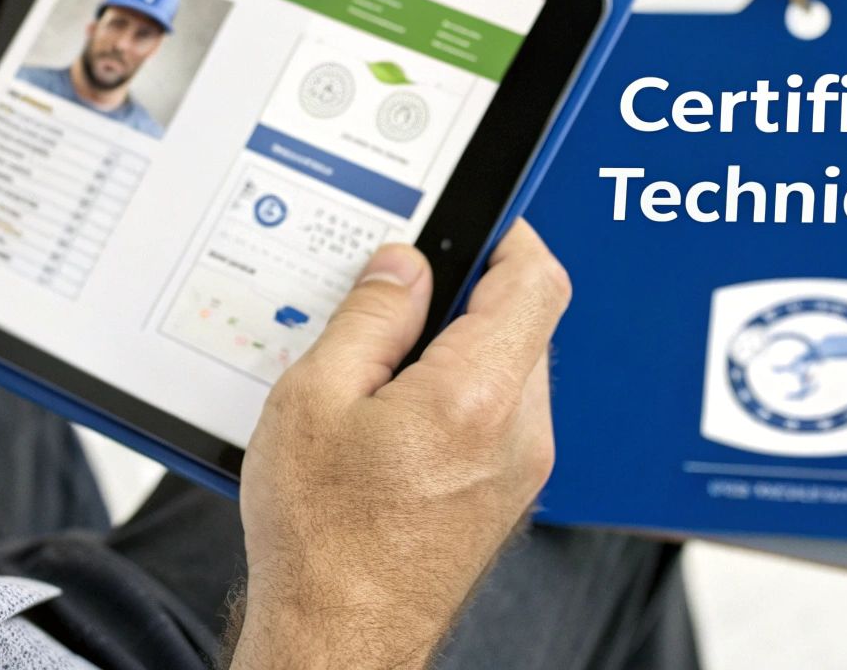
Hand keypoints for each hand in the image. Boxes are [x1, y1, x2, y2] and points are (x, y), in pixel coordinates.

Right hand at [233, 221, 569, 669]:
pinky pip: (503, 412)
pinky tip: (397, 411)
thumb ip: (367, 317)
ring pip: (515, 365)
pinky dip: (463, 390)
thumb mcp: (313, 400)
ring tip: (385, 363)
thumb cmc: (321, 540)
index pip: (533, 279)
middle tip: (399, 293)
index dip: (506, 233)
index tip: (471, 219)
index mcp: (475, 396)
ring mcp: (523, 467)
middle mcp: (519, 432)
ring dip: (463, 343)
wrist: (339, 639)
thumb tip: (402, 264)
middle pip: (526, 319)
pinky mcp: (510, 493)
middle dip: (469, 290)